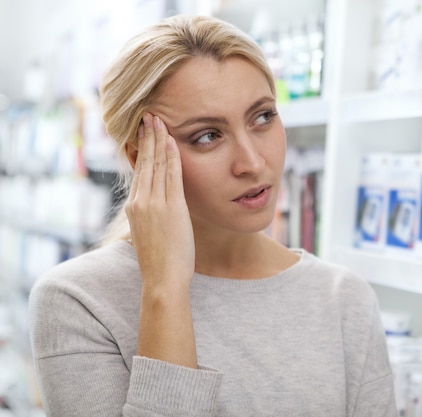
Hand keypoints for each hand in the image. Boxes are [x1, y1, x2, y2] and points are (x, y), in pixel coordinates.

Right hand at [126, 113, 197, 367]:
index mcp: (136, 209)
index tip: (145, 134)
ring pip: (156, 165)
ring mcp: (154, 204)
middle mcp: (141, 202)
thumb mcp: (152, 235)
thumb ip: (155, 217)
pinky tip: (172, 141)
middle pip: (145, 163)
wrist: (162, 280)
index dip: (143, 152)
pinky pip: (170, 176)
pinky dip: (170, 157)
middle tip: (148, 116)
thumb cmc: (162, 263)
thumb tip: (161, 210)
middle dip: (147, 138)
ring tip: (158, 120)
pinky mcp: (169, 207)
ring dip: (158, 140)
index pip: (140, 173)